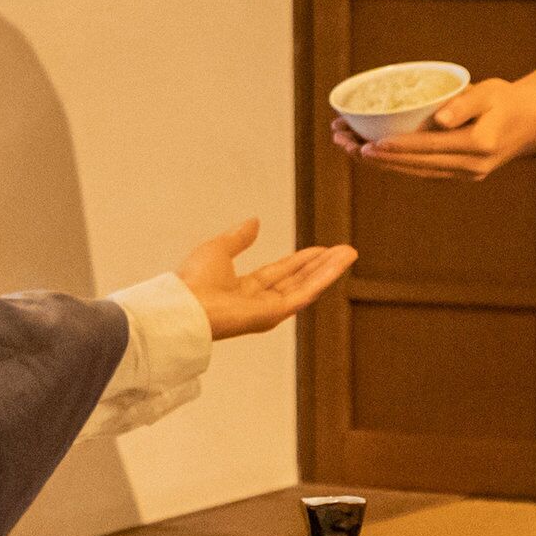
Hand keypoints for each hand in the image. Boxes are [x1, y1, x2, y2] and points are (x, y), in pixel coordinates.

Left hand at [176, 218, 358, 340]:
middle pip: (297, 280)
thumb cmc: (193, 282)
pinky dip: (324, 277)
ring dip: (329, 269)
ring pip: (306, 286)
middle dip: (321, 265)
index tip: (320, 250)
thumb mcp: (218, 249)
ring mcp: (268, 310)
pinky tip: (339, 262)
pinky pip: (305, 292)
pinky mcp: (275, 314)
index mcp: (243, 289)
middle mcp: (259, 302)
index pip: (279, 273)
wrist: (185, 304)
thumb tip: (254, 222)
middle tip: (343, 251)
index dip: (300, 261)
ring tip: (349, 253)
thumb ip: (239, 237)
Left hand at [340, 77, 535, 181]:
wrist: (535, 121)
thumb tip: (438, 119)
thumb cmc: (509, 99)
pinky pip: (424, 172)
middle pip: (416, 165)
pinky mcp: (463, 174)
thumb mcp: (490, 92)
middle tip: (345, 146)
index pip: (429, 148)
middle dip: (378, 158)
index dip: (397, 147)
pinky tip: (375, 157)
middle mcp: (472, 167)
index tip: (368, 144)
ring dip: (383, 165)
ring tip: (351, 151)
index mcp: (479, 146)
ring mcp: (467, 174)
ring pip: (417, 173)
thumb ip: (464, 104)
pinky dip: (399, 166)